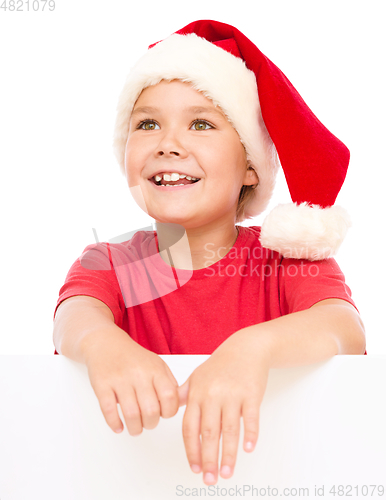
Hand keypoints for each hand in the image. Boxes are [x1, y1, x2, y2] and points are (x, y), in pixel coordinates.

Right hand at [85, 336, 179, 434]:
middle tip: (148, 423)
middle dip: (151, 424)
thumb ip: (169, 383)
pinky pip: (109, 410)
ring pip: (131, 414)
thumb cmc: (133, 358)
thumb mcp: (157, 364)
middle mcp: (139, 374)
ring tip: (135, 428)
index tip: (164, 414)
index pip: (170, 397)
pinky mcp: (102, 384)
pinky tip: (119, 426)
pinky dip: (115, 423)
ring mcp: (120, 379)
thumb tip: (181, 403)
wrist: (107, 343)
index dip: (169, 412)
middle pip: (151, 410)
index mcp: (155, 369)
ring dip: (135, 428)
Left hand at [178, 328, 270, 484]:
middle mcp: (212, 395)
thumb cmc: (221, 364)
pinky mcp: (251, 394)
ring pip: (229, 430)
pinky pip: (250, 418)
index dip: (191, 450)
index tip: (195, 468)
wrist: (246, 348)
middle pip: (209, 433)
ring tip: (227, 473)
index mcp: (197, 394)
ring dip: (228, 454)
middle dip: (208, 459)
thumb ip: (183, 394)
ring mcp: (232, 395)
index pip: (190, 427)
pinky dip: (250, 434)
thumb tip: (169, 408)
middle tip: (210, 479)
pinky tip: (247, 449)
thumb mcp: (197, 376)